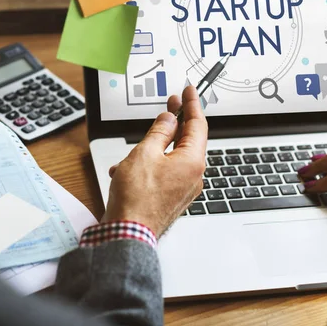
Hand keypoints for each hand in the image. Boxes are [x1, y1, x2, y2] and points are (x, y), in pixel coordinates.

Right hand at [101, 86, 207, 237]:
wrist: (128, 234)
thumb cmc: (137, 198)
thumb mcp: (145, 153)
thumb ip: (159, 132)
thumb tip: (169, 119)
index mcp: (192, 161)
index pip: (198, 125)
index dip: (192, 104)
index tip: (189, 91)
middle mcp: (193, 175)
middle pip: (188, 140)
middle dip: (175, 122)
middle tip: (171, 104)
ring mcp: (184, 188)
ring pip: (172, 157)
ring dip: (154, 148)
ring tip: (135, 148)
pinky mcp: (173, 197)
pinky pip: (165, 172)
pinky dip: (149, 165)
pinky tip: (129, 169)